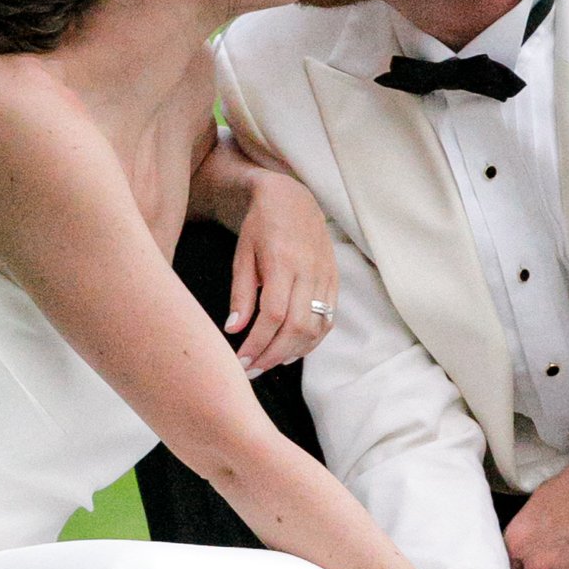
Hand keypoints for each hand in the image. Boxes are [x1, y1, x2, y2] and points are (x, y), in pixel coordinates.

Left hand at [226, 169, 338, 378]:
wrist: (293, 199)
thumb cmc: (261, 226)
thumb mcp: (243, 255)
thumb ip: (241, 293)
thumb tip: (234, 329)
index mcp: (283, 262)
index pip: (273, 315)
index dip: (258, 343)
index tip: (241, 360)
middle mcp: (309, 272)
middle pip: (297, 327)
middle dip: (273, 354)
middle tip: (252, 370)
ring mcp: (326, 277)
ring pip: (316, 327)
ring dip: (293, 352)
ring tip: (268, 361)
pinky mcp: (334, 281)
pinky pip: (328, 320)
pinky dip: (311, 341)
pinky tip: (291, 349)